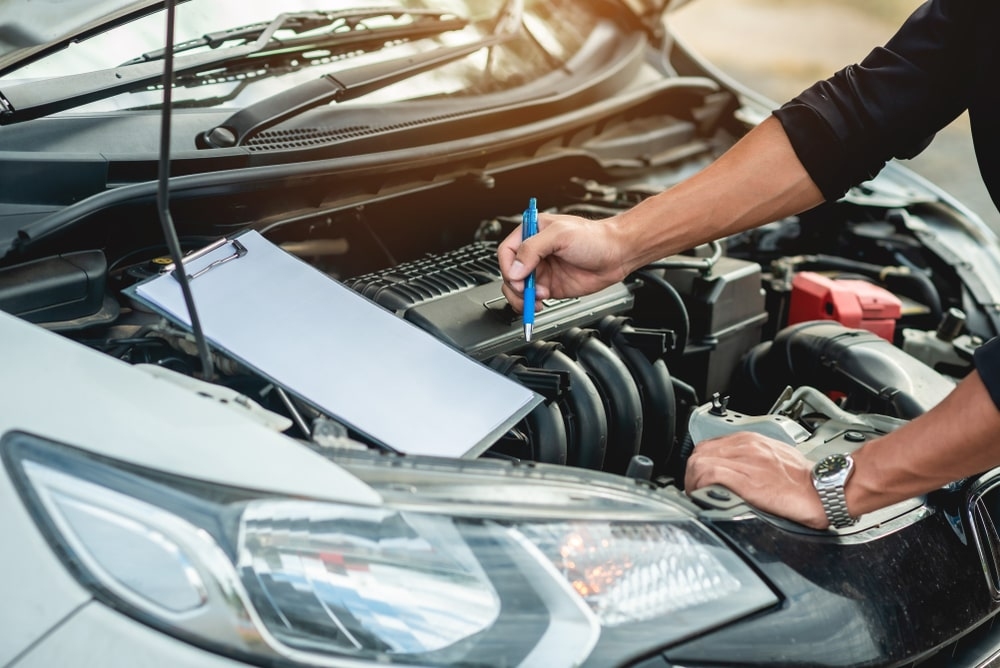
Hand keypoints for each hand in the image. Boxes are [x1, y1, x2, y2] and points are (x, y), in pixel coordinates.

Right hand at [497, 213, 629, 311]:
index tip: (517, 277)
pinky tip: (540, 303)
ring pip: (517, 288)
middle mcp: (534, 253)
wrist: (616, 255)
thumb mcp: (560, 235)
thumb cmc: (594, 237)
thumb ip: (533, 249)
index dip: (508, 266)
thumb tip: (514, 270)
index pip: (507, 251)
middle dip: (515, 285)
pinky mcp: (550, 287)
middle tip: (527, 291)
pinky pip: (531, 299)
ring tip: (536, 299)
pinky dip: (530, 304)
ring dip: (522, 297)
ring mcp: (542, 271)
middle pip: (509, 272)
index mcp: (532, 233)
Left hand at [685, 431, 828, 529]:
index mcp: (752, 441)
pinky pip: (710, 474)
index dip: (700, 463)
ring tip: (698, 496)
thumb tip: (739, 472)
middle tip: (695, 489)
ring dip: (693, 481)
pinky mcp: (747, 480)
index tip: (700, 478)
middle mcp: (746, 447)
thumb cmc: (805, 480)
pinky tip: (704, 496)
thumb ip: (754, 460)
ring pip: (700, 461)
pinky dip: (700, 485)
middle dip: (692, 472)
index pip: (710, 445)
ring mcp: (746, 462)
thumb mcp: (776, 459)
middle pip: (700, 452)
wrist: (824, 490)